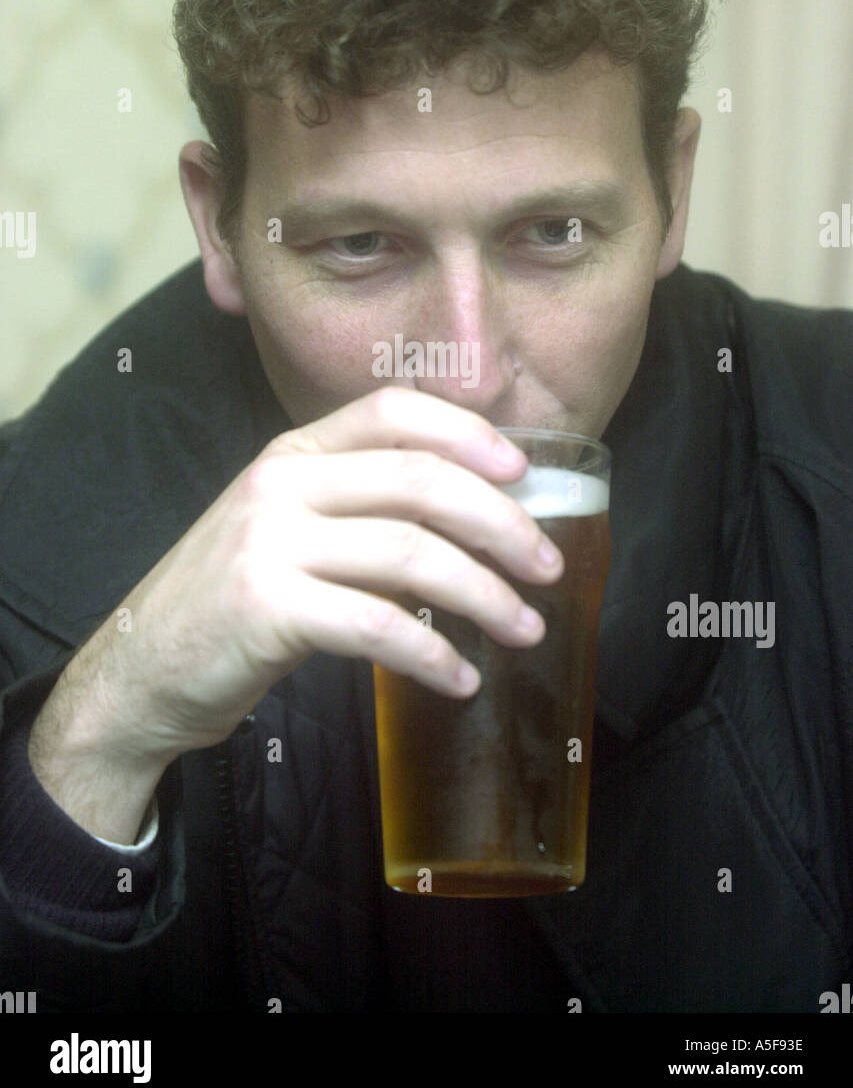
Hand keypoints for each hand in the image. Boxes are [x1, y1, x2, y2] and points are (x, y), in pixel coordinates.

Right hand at [87, 387, 563, 758]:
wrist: (140, 668)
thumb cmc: (233, 600)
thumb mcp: (284, 526)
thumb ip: (356, 505)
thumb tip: (473, 513)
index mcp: (293, 453)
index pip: (393, 409)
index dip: (467, 432)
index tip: (523, 471)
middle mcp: (281, 483)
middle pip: (420, 481)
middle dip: (501, 523)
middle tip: (547, 565)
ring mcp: (270, 543)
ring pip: (411, 554)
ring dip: (486, 594)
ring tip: (527, 627)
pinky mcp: (266, 609)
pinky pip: (378, 627)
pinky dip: (433, 654)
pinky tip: (461, 677)